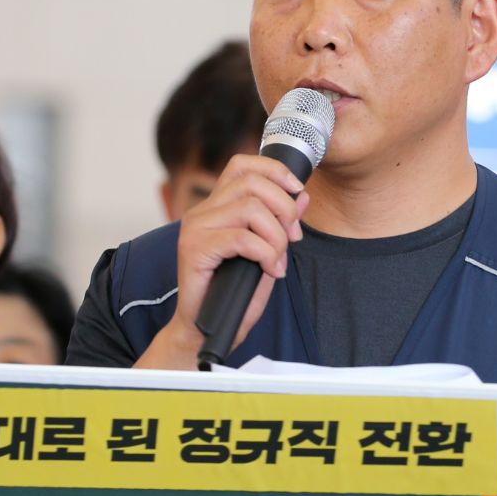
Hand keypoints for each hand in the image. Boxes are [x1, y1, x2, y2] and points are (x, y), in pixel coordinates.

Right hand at [137, 154, 308, 369]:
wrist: (206, 330)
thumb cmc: (233, 294)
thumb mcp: (267, 253)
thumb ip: (281, 225)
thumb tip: (303, 197)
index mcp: (216, 207)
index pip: (243, 166)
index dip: (275, 171)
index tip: (298, 192)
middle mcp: (201, 211)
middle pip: (252, 183)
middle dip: (284, 207)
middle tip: (293, 237)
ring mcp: (195, 229)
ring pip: (250, 207)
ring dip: (276, 235)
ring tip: (278, 259)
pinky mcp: (194, 249)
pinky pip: (242, 238)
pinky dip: (266, 253)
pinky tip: (270, 270)